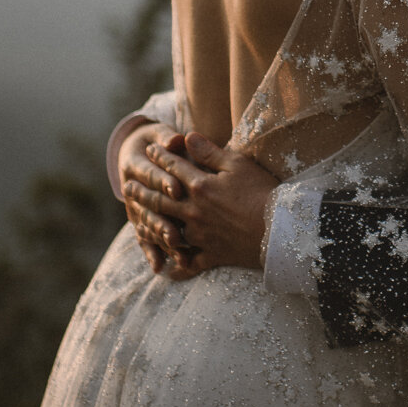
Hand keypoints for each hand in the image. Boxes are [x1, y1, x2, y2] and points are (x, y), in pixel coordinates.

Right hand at [119, 122, 186, 275]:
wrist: (138, 151)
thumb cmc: (158, 141)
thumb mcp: (160, 134)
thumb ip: (167, 139)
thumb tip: (176, 139)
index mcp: (134, 164)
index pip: (150, 174)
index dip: (163, 181)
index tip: (177, 189)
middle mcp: (130, 187)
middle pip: (147, 205)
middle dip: (162, 218)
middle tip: (177, 231)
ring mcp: (133, 206)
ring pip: (146, 224)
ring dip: (159, 238)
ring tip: (175, 249)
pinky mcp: (139, 220)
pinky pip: (144, 238)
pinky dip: (151, 253)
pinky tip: (159, 267)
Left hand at [123, 132, 277, 278]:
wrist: (280, 230)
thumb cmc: (262, 192)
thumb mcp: (238, 164)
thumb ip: (209, 152)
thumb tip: (187, 137)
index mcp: (200, 186)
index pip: (174, 168)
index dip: (160, 157)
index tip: (149, 150)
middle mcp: (193, 212)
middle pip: (161, 200)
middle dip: (143, 191)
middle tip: (128, 187)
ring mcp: (200, 236)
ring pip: (167, 231)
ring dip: (150, 226)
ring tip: (138, 222)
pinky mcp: (211, 255)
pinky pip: (188, 263)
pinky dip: (176, 267)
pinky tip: (166, 269)